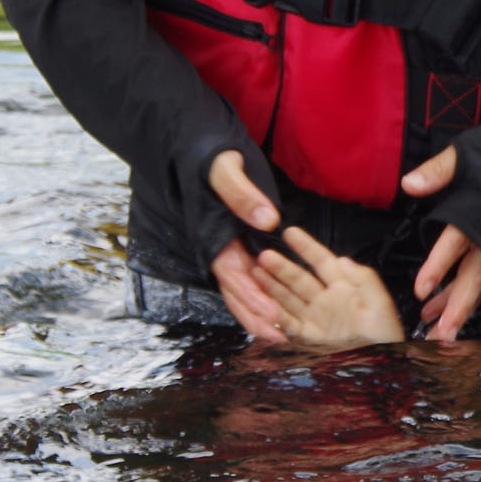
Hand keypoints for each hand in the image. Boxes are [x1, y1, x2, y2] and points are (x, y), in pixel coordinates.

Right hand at [206, 149, 285, 340]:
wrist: (198, 144)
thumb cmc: (211, 155)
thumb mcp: (226, 169)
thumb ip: (243, 194)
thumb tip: (267, 219)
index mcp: (215, 237)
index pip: (233, 276)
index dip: (252, 298)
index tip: (272, 315)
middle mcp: (220, 248)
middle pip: (237, 291)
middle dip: (256, 316)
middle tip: (281, 337)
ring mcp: (228, 248)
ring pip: (242, 288)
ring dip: (259, 311)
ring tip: (282, 333)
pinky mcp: (239, 243)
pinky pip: (250, 274)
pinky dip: (262, 293)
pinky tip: (279, 306)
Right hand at [256, 226, 404, 348]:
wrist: (379, 368)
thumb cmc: (385, 338)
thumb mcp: (380, 303)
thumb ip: (364, 278)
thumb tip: (343, 259)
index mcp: (345, 288)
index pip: (322, 262)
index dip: (306, 247)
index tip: (290, 233)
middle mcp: (327, 301)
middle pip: (299, 278)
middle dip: (281, 267)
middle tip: (264, 255)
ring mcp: (315, 318)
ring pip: (288, 297)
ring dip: (271, 285)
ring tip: (256, 272)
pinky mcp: (308, 337)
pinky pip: (287, 321)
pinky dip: (274, 312)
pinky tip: (263, 302)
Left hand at [402, 146, 480, 341]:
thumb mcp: (468, 156)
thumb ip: (439, 171)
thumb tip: (409, 183)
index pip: (457, 241)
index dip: (439, 265)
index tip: (422, 289)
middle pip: (474, 277)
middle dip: (457, 308)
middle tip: (441, 336)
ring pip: (477, 285)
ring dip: (455, 310)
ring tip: (436, 337)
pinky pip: (479, 279)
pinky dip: (457, 295)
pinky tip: (436, 311)